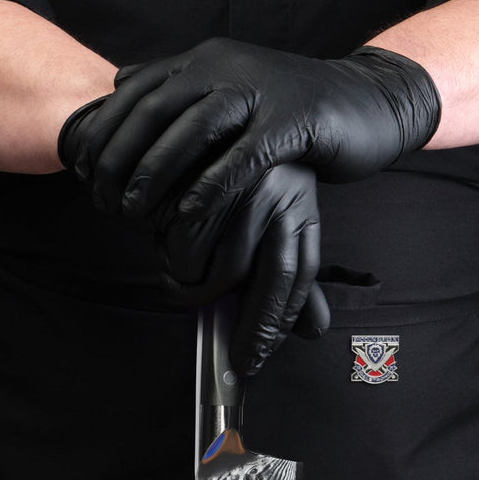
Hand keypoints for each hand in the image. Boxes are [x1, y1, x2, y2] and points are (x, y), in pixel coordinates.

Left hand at [66, 37, 440, 218]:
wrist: (366, 98)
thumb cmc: (290, 106)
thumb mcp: (228, 85)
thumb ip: (177, 84)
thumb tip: (121, 80)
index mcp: (207, 59)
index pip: (138, 91)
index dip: (104, 131)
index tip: (82, 170)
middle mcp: (228, 66)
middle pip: (156, 110)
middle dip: (120, 158)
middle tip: (102, 200)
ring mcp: (261, 92)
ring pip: (193, 130)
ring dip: (156, 174)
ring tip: (133, 211)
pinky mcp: (292, 122)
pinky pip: (242, 157)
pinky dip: (211, 185)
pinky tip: (186, 214)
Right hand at [151, 162, 328, 374]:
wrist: (180, 118)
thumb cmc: (222, 181)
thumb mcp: (266, 223)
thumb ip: (288, 278)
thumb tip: (316, 330)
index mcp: (299, 202)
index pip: (302, 272)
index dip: (283, 320)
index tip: (262, 356)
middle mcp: (280, 192)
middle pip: (273, 280)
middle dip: (254, 331)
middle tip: (239, 362)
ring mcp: (242, 186)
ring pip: (224, 273)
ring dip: (198, 290)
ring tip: (182, 276)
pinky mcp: (200, 184)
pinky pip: (186, 254)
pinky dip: (171, 265)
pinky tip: (162, 245)